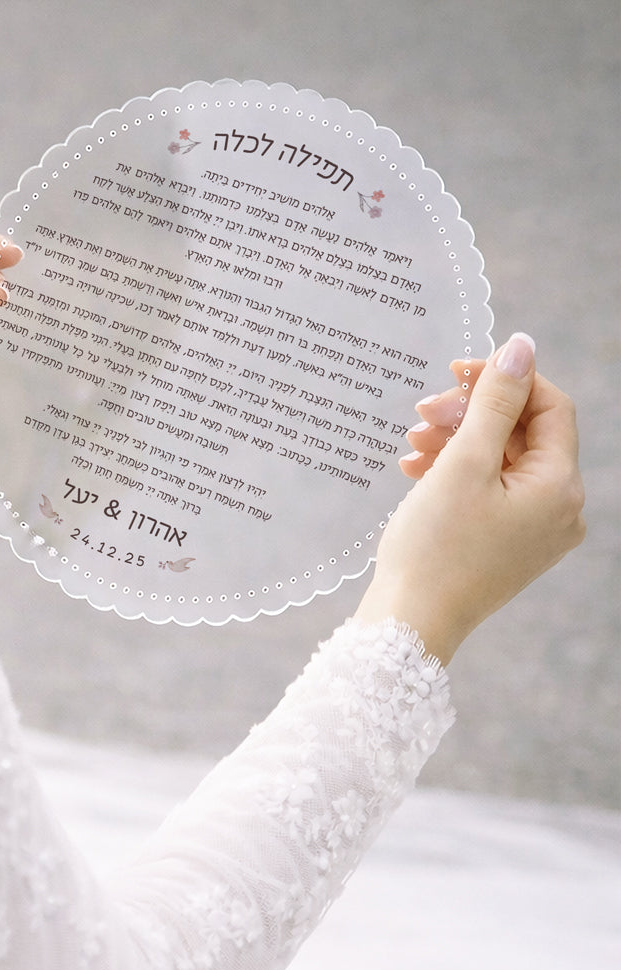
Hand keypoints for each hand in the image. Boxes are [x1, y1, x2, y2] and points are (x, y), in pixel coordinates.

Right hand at [355, 333, 584, 663]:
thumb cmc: (434, 547)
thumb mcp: (462, 463)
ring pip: (500, 462)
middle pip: (522, 435)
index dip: (505, 381)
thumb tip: (521, 346)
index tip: (454, 372)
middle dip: (469, 415)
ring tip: (410, 444)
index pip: (549, 407)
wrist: (410, 623)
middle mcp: (559, 510)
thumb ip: (494, 402)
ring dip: (455, 442)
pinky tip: (415, 471)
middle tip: (420, 411)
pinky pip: (488, 492)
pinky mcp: (505, 545)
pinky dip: (454, 474)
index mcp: (560, 488)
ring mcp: (533, 532)